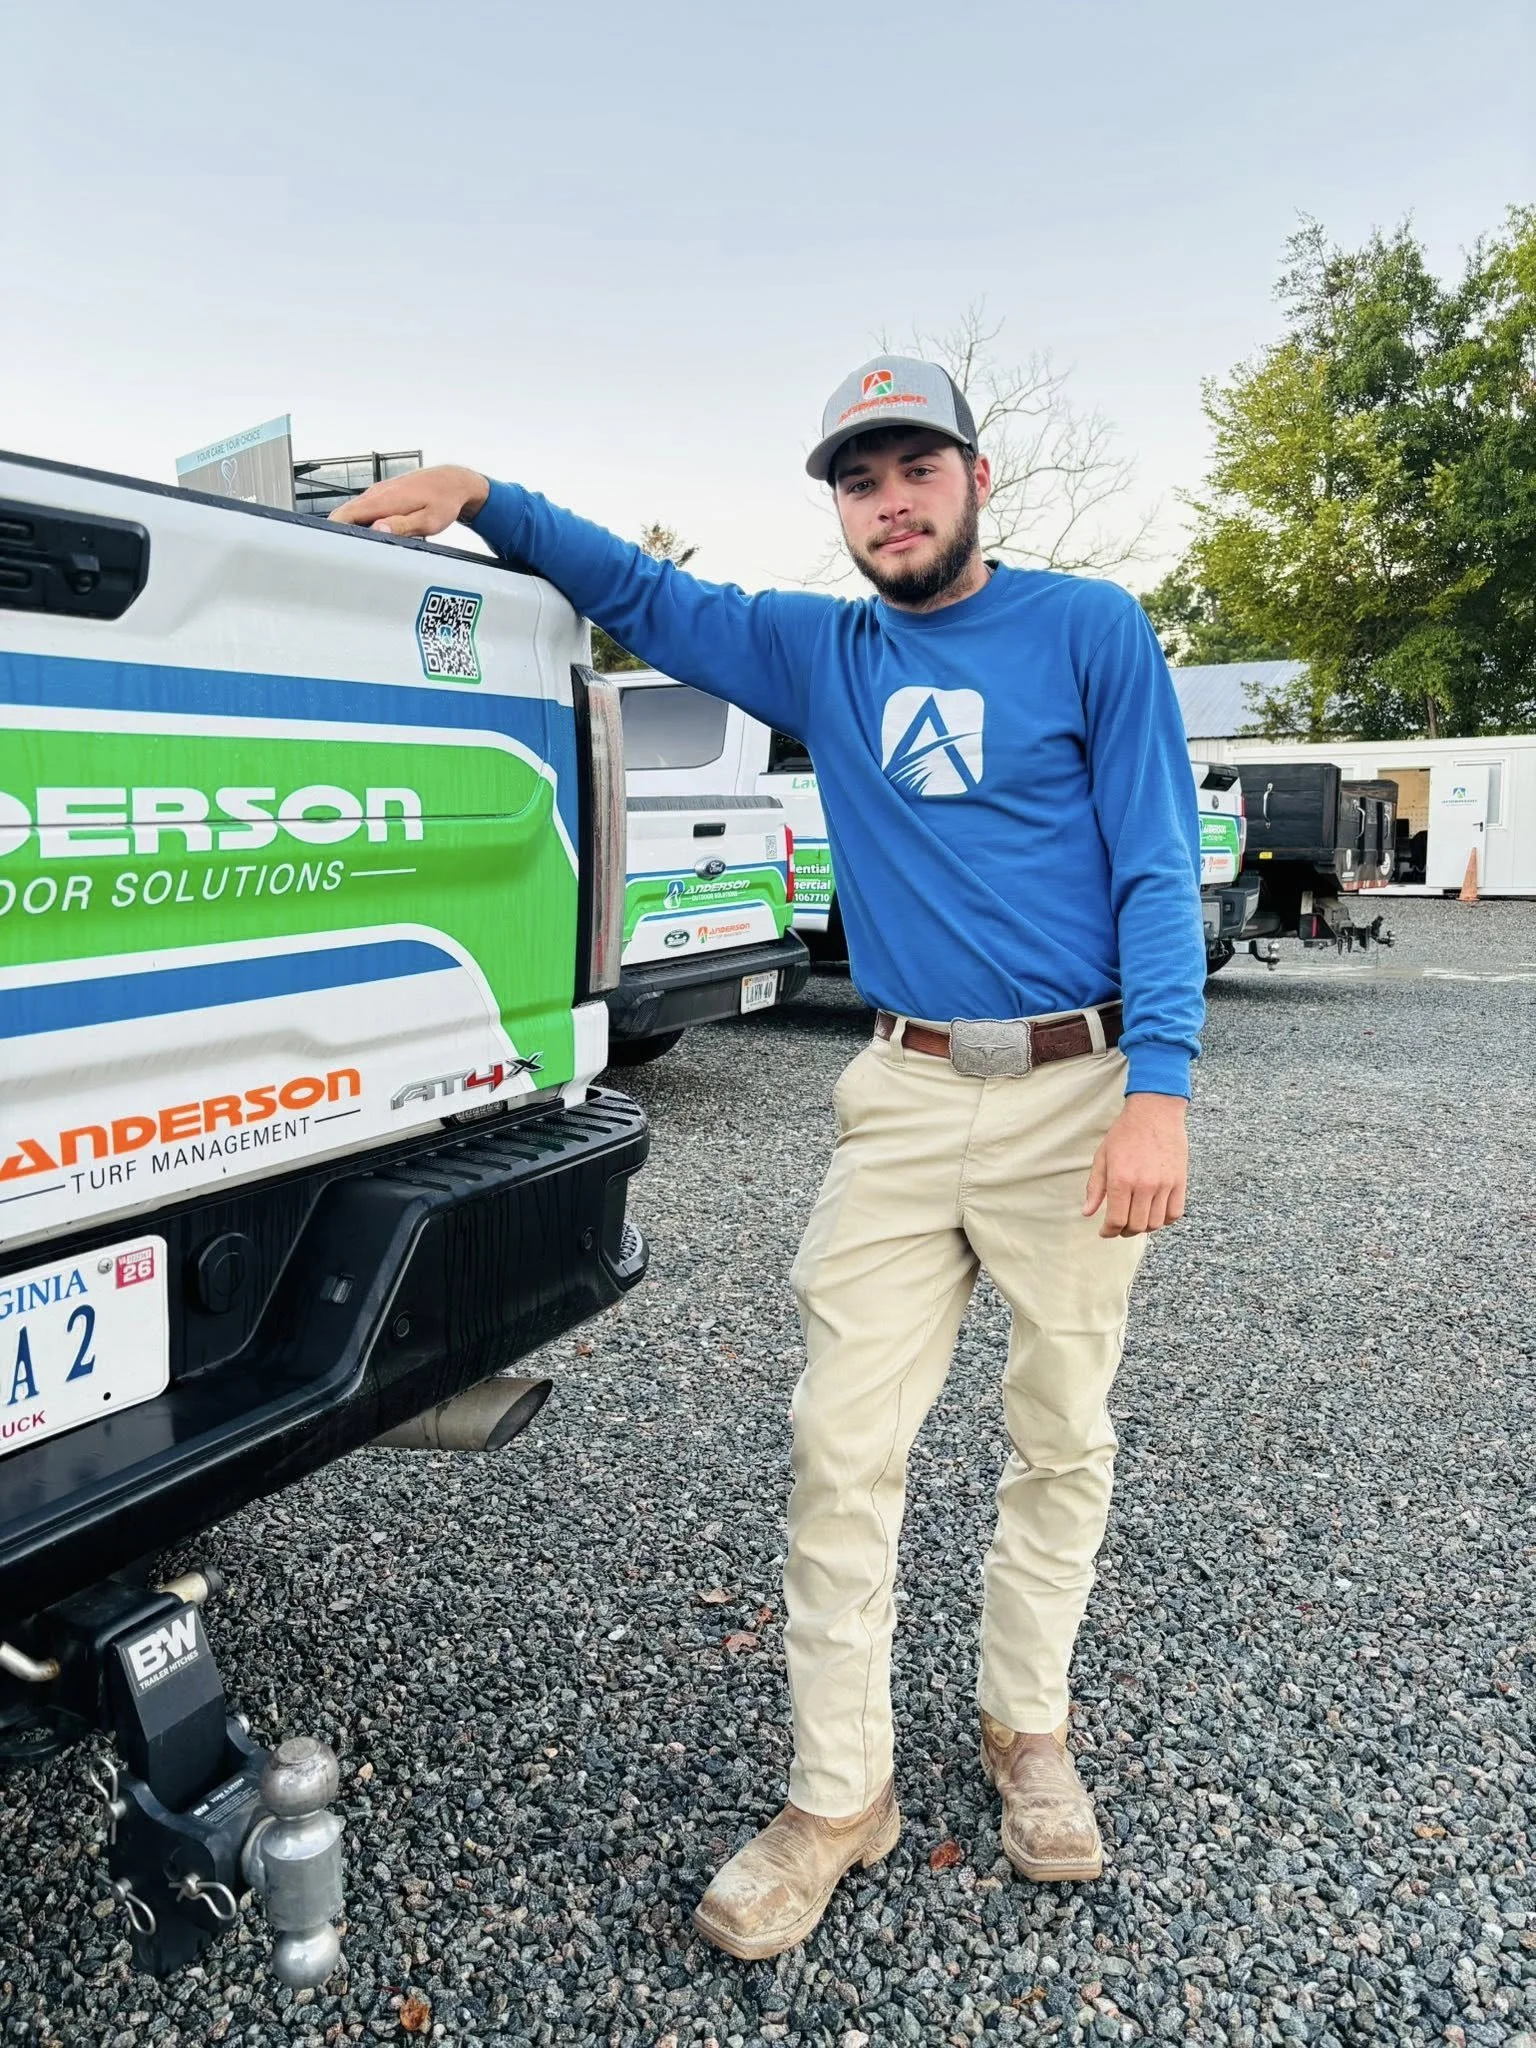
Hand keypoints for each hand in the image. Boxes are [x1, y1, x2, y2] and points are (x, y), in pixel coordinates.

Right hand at [327, 463, 489, 537]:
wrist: (452, 482)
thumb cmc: (444, 502)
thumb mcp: (428, 521)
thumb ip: (402, 526)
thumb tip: (377, 529)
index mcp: (383, 500)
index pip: (344, 515)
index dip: (333, 533)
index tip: (334, 551)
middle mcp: (375, 494)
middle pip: (343, 515)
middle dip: (340, 535)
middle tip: (346, 558)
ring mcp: (377, 493)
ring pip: (353, 513)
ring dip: (351, 530)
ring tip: (359, 552)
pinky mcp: (381, 496)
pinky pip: (363, 511)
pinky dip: (362, 525)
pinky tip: (373, 539)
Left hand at [1083, 1094, 1188, 1237]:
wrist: (1155, 1112)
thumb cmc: (1125, 1132)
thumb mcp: (1103, 1156)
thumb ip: (1095, 1187)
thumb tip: (1088, 1212)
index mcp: (1121, 1179)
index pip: (1115, 1220)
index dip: (1108, 1231)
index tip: (1105, 1231)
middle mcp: (1144, 1185)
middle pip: (1135, 1226)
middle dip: (1124, 1231)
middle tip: (1119, 1227)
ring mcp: (1164, 1185)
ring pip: (1155, 1223)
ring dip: (1144, 1227)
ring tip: (1136, 1220)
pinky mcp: (1180, 1182)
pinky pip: (1175, 1213)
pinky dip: (1164, 1220)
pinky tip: (1155, 1213)